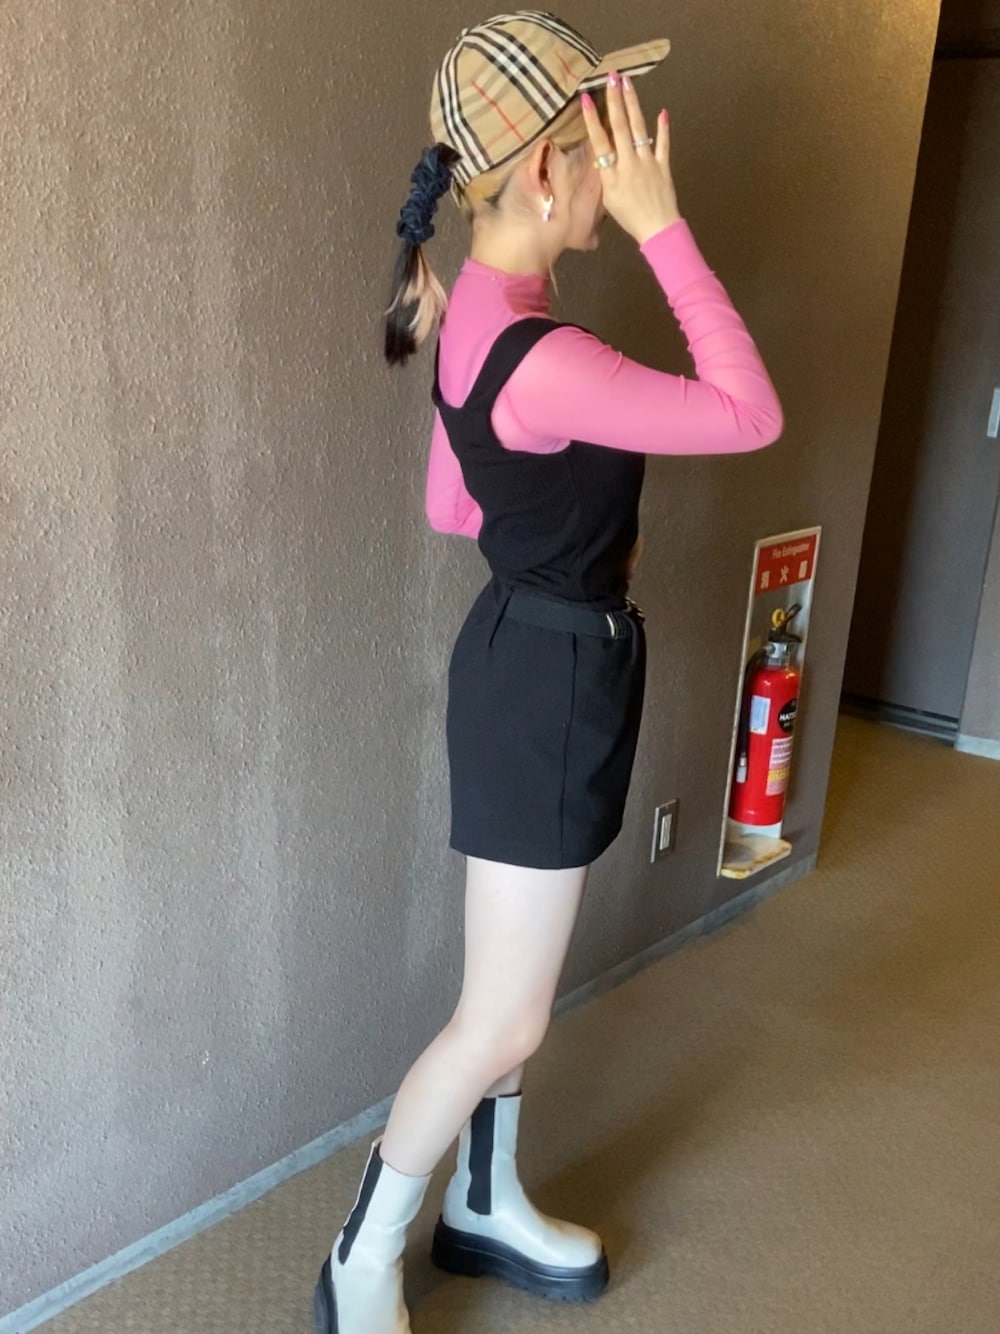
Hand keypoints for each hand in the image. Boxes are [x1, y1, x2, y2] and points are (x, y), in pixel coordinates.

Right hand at [582, 73, 680, 245]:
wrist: (657, 229)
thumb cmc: (630, 218)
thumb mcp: (610, 199)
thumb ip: (608, 174)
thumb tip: (603, 155)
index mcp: (612, 175)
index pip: (600, 142)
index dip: (593, 119)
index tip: (588, 98)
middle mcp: (629, 165)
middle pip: (620, 127)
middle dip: (615, 100)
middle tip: (612, 77)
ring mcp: (647, 163)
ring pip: (638, 129)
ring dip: (633, 104)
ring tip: (628, 83)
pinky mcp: (663, 165)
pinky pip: (663, 143)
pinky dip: (662, 128)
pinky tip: (662, 112)